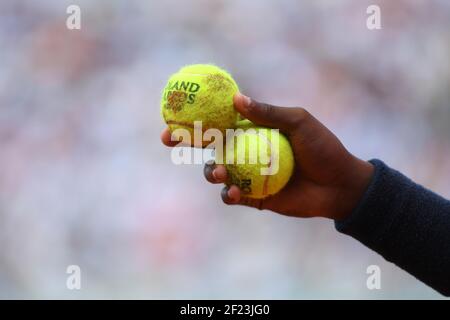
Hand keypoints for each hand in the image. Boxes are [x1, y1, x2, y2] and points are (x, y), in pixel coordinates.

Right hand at [161, 93, 373, 219]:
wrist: (339, 184)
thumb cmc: (322, 148)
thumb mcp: (299, 123)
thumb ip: (268, 112)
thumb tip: (236, 97)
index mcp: (252, 131)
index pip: (220, 122)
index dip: (197, 117)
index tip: (176, 111)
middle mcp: (245, 151)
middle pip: (209, 147)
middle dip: (185, 142)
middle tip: (169, 138)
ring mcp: (248, 175)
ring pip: (216, 172)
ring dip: (209, 172)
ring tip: (218, 172)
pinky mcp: (254, 197)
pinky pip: (233, 196)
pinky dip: (228, 194)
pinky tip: (231, 192)